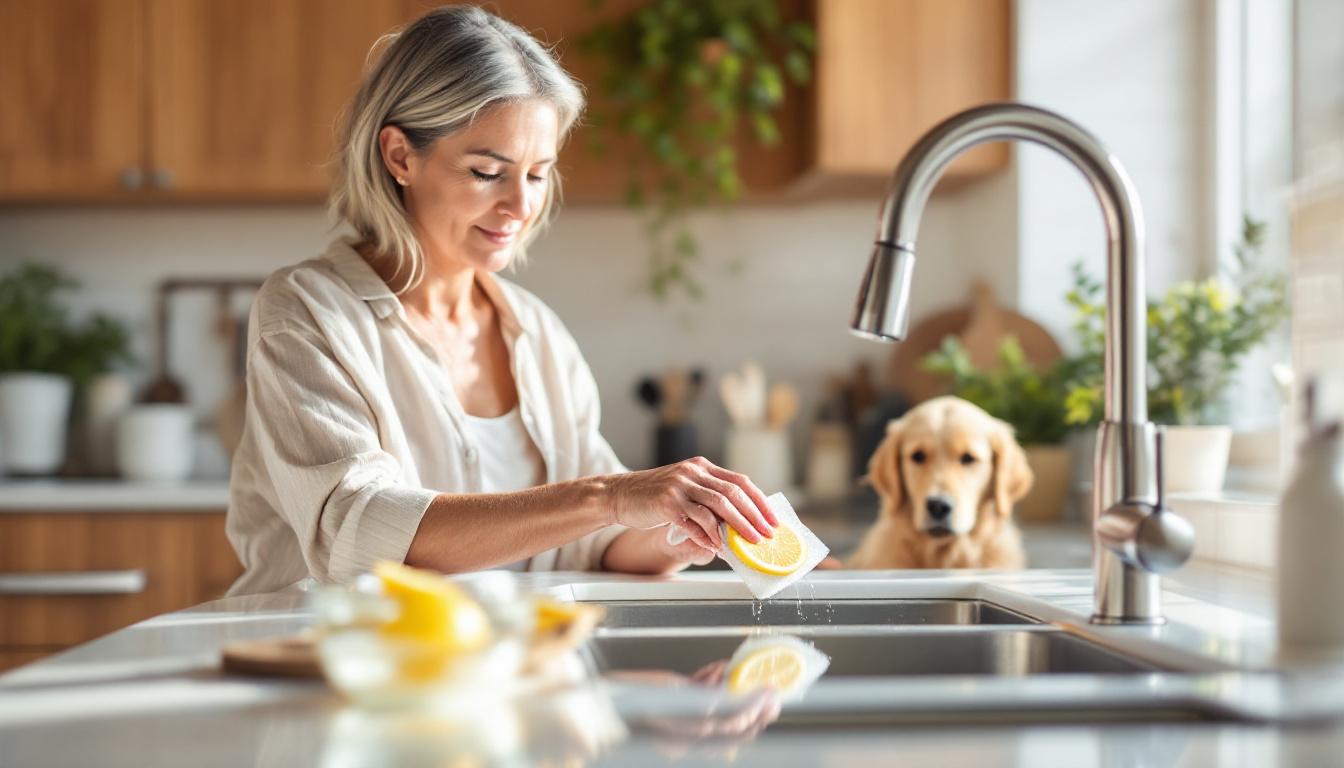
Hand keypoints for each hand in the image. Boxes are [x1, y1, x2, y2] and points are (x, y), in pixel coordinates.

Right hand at [608, 457, 776, 550]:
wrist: (619, 494)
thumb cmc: (653, 496)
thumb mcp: (684, 488)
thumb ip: (708, 499)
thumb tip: (737, 522)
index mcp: (702, 467)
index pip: (739, 481)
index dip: (759, 501)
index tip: (771, 519)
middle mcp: (693, 472)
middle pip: (733, 493)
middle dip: (754, 516)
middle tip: (766, 534)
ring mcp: (680, 486)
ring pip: (718, 504)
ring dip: (737, 526)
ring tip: (748, 541)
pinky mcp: (667, 502)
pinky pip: (695, 520)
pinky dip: (709, 534)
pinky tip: (717, 545)